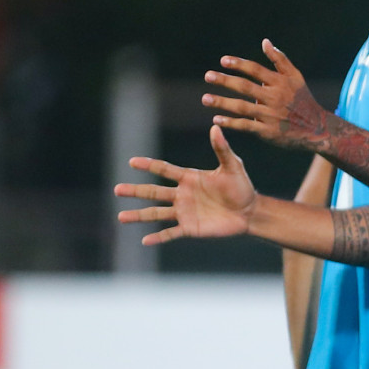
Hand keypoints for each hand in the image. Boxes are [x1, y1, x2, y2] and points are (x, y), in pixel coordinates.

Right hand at [115, 125, 257, 244]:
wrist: (250, 211)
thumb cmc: (242, 187)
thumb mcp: (233, 166)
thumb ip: (222, 149)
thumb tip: (215, 127)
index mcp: (189, 178)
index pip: (164, 169)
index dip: (149, 165)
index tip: (132, 161)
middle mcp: (182, 195)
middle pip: (154, 192)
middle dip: (135, 191)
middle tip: (117, 190)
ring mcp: (185, 212)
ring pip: (156, 213)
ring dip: (139, 215)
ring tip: (121, 216)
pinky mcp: (191, 228)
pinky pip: (171, 233)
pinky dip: (158, 237)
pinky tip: (144, 241)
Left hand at [203, 40, 331, 152]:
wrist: (316, 128)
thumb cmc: (303, 100)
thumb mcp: (296, 77)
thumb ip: (280, 59)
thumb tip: (265, 42)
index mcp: (280, 82)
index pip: (256, 70)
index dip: (239, 64)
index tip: (223, 61)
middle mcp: (275, 98)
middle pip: (245, 87)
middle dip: (225, 81)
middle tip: (207, 76)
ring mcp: (271, 115)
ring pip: (242, 107)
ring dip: (222, 103)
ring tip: (205, 99)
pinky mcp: (268, 131)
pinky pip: (246, 126)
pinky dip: (231, 123)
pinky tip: (216, 119)